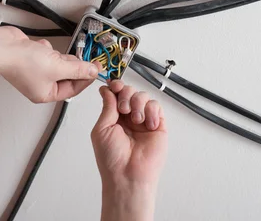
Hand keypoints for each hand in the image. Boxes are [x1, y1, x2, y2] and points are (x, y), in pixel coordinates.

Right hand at [0, 27, 100, 102]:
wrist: (4, 47)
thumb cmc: (23, 63)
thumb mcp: (58, 67)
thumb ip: (78, 69)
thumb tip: (92, 71)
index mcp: (46, 94)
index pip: (74, 88)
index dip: (86, 77)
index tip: (96, 67)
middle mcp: (41, 85)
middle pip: (67, 75)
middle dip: (71, 64)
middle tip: (80, 55)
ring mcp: (36, 71)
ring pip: (58, 63)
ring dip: (58, 55)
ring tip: (50, 52)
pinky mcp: (33, 58)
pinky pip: (48, 54)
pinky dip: (47, 49)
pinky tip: (40, 47)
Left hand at [91, 80, 167, 220]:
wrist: (128, 175)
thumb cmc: (111, 158)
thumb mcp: (102, 129)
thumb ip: (107, 107)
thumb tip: (106, 89)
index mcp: (114, 117)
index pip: (116, 94)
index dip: (116, 86)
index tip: (114, 84)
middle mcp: (129, 117)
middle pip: (130, 91)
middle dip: (126, 94)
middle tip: (124, 108)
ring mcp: (144, 120)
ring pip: (143, 96)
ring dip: (138, 103)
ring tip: (136, 120)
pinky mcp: (158, 125)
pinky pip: (156, 106)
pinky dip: (151, 111)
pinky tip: (147, 124)